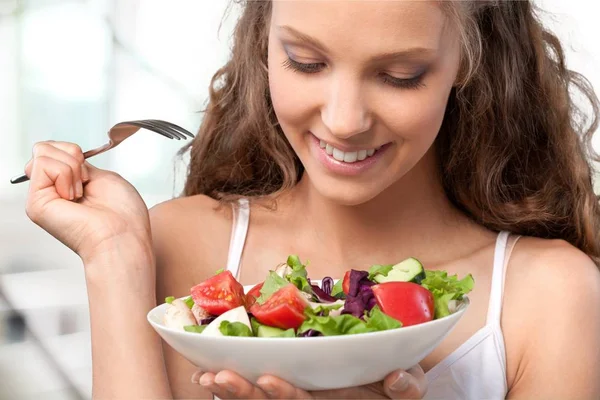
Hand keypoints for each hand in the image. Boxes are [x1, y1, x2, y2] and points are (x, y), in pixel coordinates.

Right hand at [23, 141, 151, 263]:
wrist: (123, 237)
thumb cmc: (123, 215)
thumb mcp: (102, 177)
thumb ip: (78, 165)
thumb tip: (61, 153)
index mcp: (66, 185)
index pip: (54, 149)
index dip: (74, 152)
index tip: (90, 173)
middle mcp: (51, 191)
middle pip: (44, 147)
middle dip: (72, 157)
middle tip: (86, 184)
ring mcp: (41, 197)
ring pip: (42, 152)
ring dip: (72, 168)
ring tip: (81, 194)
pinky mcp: (35, 203)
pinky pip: (43, 164)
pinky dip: (66, 175)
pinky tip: (74, 197)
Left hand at [191, 366, 426, 398]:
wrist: (385, 389)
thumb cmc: (393, 386)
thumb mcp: (410, 389)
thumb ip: (408, 388)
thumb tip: (398, 379)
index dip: (286, 395)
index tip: (267, 379)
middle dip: (245, 395)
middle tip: (218, 378)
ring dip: (230, 393)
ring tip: (204, 378)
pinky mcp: (287, 391)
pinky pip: (256, 396)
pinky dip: (230, 390)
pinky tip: (207, 378)